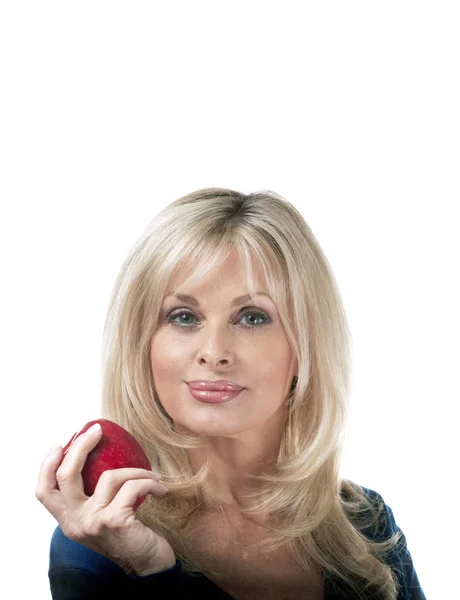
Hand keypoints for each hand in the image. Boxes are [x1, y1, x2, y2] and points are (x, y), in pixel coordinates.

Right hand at [35, 424, 175, 574]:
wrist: (147, 566)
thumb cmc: (128, 536)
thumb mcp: (101, 518)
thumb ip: (92, 498)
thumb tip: (97, 456)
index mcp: (69, 520)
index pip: (44, 491)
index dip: (48, 464)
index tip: (63, 442)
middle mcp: (75, 523)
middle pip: (66, 475)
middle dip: (81, 446)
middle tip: (96, 431)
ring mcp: (93, 523)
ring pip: (109, 477)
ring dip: (137, 471)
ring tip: (152, 476)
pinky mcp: (114, 521)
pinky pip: (132, 487)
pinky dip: (149, 483)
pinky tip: (160, 489)